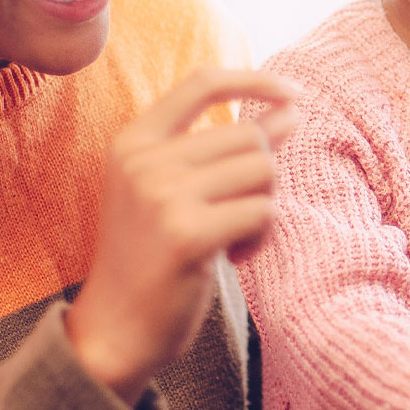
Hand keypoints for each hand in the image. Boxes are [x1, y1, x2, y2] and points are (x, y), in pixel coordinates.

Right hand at [66, 67, 297, 403]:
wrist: (115, 330)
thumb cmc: (152, 257)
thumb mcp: (174, 189)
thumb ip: (224, 148)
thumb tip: (292, 109)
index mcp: (133, 140)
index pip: (203, 82)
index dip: (256, 80)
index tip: (294, 93)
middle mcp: (143, 160)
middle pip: (248, 136)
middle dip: (263, 175)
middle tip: (241, 215)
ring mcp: (161, 196)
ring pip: (262, 171)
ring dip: (264, 207)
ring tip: (234, 236)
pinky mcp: (186, 235)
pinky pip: (262, 213)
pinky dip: (261, 238)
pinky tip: (235, 257)